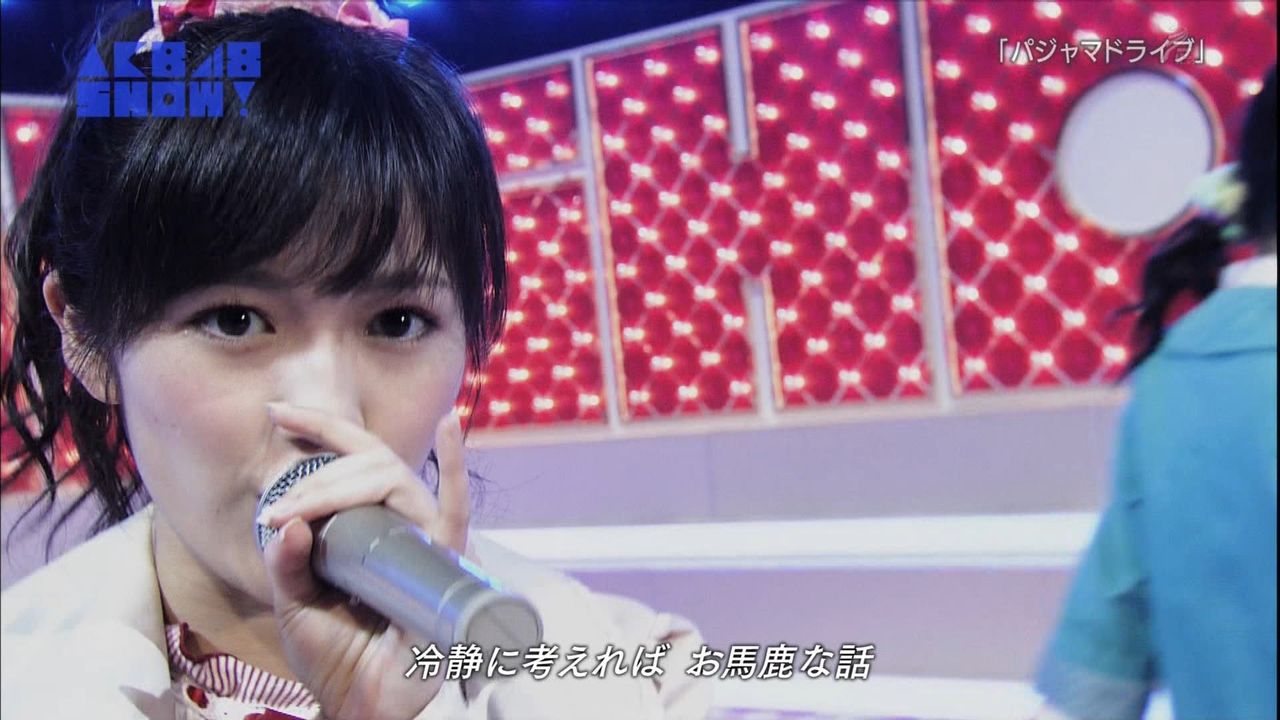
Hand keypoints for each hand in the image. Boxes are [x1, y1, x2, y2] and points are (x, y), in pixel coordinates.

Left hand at [257, 403, 469, 719]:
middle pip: (372, 465)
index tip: (276, 410)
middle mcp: (402, 524)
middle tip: (280, 506)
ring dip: (341, 486)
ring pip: (395, 483)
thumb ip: (287, 559)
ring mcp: (425, 542)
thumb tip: (288, 520)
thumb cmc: (333, 656)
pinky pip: (454, 515)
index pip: (353, 460)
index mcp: (369, 525)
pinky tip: (449, 427)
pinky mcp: (443, 568)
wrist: (354, 705)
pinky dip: (454, 470)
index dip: (320, 429)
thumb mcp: (294, 600)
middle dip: (319, 476)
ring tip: (301, 506)